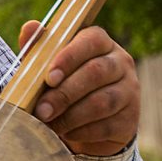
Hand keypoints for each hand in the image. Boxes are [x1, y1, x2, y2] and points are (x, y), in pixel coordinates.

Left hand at [19, 21, 138, 155]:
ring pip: (102, 102)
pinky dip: (82, 131)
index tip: (49, 78)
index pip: (90, 41)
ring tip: (50, 124)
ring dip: (71, 116)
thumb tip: (30, 27)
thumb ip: (38, 49)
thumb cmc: (62, 85)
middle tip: (41, 110)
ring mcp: (130, 90)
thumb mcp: (46, 66)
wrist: (86, 122)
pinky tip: (67, 133)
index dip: (69, 58)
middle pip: (96, 73)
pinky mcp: (131, 118)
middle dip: (64, 94)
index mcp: (100, 42)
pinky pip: (107, 125)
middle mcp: (121, 61)